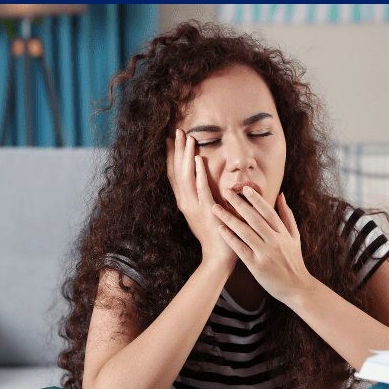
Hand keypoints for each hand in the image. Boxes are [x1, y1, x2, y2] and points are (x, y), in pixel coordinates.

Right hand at [166, 129, 236, 270]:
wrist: (218, 256)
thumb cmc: (215, 233)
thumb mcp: (205, 211)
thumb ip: (204, 195)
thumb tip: (205, 179)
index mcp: (185, 202)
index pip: (174, 175)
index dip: (171, 157)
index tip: (169, 140)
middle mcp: (186, 203)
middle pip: (177, 172)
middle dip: (177, 151)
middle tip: (178, 132)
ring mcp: (195, 207)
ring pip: (186, 177)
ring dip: (187, 157)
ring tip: (188, 139)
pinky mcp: (207, 211)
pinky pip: (202, 189)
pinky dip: (200, 174)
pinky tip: (200, 160)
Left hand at [212, 187, 313, 303]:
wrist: (297, 288)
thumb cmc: (294, 261)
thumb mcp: (295, 237)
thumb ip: (287, 216)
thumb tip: (281, 195)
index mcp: (283, 233)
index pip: (268, 212)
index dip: (256, 199)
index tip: (244, 188)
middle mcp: (274, 241)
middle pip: (254, 218)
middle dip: (239, 204)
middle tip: (226, 191)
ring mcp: (265, 253)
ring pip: (245, 232)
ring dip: (229, 218)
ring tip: (215, 208)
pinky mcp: (257, 266)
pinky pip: (241, 249)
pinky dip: (230, 238)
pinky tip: (220, 229)